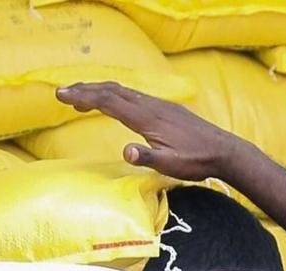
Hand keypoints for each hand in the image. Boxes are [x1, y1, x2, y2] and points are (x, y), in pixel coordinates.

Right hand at [56, 80, 253, 184]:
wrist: (224, 151)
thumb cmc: (197, 161)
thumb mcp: (171, 166)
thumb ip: (148, 157)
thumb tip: (127, 152)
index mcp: (146, 118)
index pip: (108, 101)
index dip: (83, 97)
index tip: (61, 96)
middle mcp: (150, 105)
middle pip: (111, 91)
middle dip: (84, 90)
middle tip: (61, 93)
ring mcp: (158, 105)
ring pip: (122, 91)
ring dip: (98, 91)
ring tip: (79, 98)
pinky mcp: (165, 108)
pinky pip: (133, 95)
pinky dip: (114, 95)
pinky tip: (112, 102)